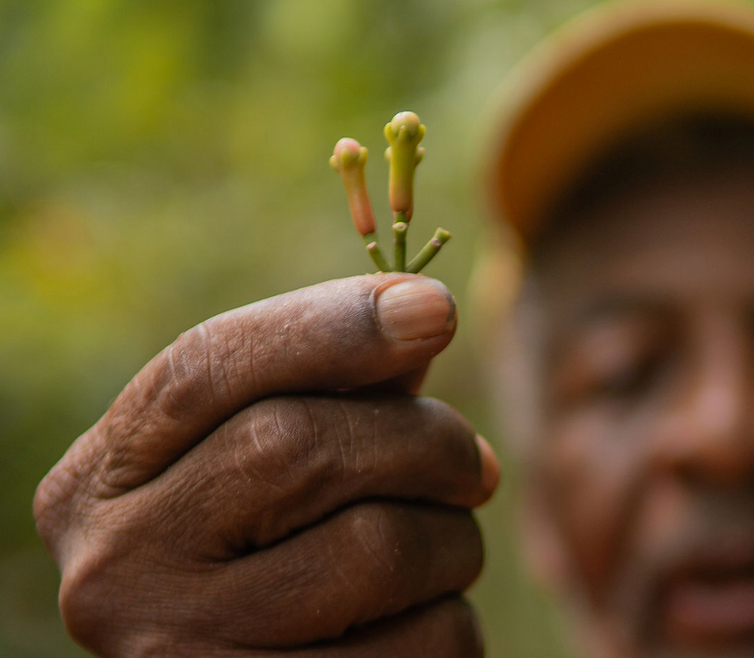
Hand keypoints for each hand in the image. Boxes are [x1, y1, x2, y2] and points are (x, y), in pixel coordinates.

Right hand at [33, 274, 499, 656]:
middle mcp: (116, 568)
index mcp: (102, 481)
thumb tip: (424, 312)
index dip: (334, 326)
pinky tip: (426, 616)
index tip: (437, 308)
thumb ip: (329, 390)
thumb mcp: (258, 464)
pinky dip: (454, 620)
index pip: (208, 366)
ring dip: (453, 538)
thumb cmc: (267, 553)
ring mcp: (182, 654)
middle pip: (299, 447)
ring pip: (376, 549)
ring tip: (447, 546)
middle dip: (426, 442)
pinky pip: (422, 644)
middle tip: (474, 466)